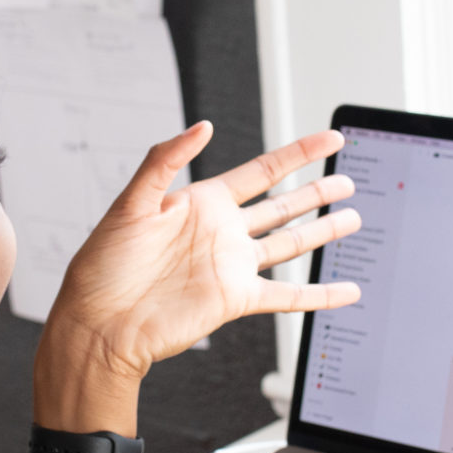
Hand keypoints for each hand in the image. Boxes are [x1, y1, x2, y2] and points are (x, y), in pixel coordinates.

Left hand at [35, 125, 360, 431]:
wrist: (99, 325)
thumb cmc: (102, 267)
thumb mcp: (130, 204)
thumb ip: (165, 160)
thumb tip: (202, 127)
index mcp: (200, 203)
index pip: (262, 171)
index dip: (298, 154)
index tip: (329, 140)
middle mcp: (221, 233)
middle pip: (283, 206)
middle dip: (317, 192)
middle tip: (348, 180)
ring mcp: (231, 268)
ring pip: (289, 244)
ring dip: (322, 233)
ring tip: (353, 219)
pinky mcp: (235, 301)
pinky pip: (287, 296)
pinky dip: (318, 295)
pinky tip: (345, 291)